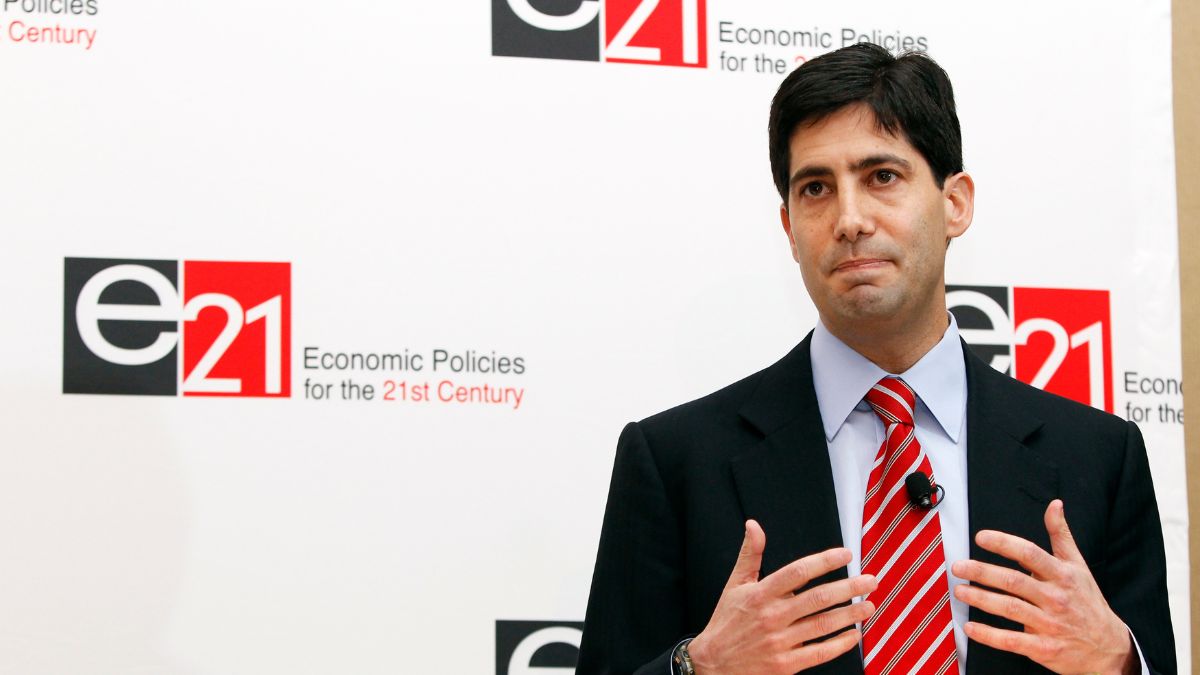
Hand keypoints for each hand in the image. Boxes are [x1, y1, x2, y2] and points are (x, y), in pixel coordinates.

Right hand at [688, 520, 876, 673]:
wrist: (712, 663)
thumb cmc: (726, 622)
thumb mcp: (735, 584)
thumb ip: (749, 554)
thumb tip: (753, 526)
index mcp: (761, 594)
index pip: (798, 572)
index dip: (824, 561)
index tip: (845, 556)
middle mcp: (772, 616)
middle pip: (817, 598)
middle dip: (849, 588)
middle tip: (870, 581)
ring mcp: (780, 642)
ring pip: (822, 625)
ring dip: (851, 615)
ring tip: (870, 606)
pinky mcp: (785, 665)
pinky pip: (819, 652)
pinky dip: (839, 644)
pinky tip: (853, 635)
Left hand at [951, 499, 1135, 674]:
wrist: (1109, 647)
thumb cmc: (1088, 602)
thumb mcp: (1079, 566)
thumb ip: (1061, 535)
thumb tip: (1055, 506)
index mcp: (1062, 575)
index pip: (1030, 554)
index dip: (1005, 544)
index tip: (981, 537)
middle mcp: (1055, 598)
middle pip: (1014, 581)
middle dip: (983, 572)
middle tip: (959, 566)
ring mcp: (1049, 624)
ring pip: (1009, 608)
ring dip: (981, 599)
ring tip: (960, 591)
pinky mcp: (1044, 648)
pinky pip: (1011, 640)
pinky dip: (988, 635)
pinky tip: (970, 627)